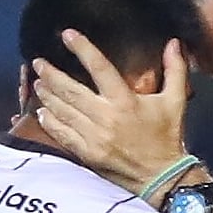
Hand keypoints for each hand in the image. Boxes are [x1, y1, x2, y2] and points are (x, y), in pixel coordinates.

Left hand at [32, 29, 189, 193]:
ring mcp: (94, 137)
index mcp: (125, 101)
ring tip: (37, 83)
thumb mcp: (175, 101)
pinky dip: (50, 123)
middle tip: (38, 63)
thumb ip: (175, 70)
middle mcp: (106, 117)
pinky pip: (62, 135)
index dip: (83, 49)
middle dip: (51, 75)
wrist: (162, 177)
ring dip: (47, 96)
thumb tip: (173, 42)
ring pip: (63, 112)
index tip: (67, 35)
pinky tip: (41, 113)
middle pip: (71, 91)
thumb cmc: (167, 137)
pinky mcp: (87, 154)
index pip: (100, 68)